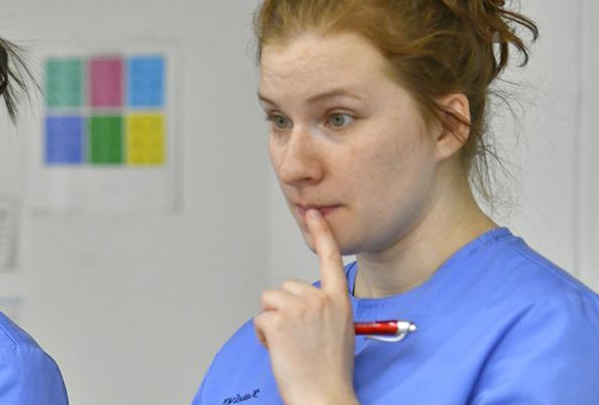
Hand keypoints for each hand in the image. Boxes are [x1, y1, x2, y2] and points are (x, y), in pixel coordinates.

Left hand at [254, 209, 358, 403]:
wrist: (323, 396)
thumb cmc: (329, 371)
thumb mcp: (338, 332)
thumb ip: (323, 311)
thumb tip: (301, 305)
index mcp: (339, 302)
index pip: (331, 259)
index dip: (321, 233)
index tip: (312, 212)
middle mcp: (320, 300)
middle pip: (285, 287)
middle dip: (283, 309)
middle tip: (297, 338)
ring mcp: (299, 309)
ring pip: (269, 300)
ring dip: (272, 321)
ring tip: (290, 345)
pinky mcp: (278, 320)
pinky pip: (259, 318)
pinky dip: (263, 335)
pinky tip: (279, 350)